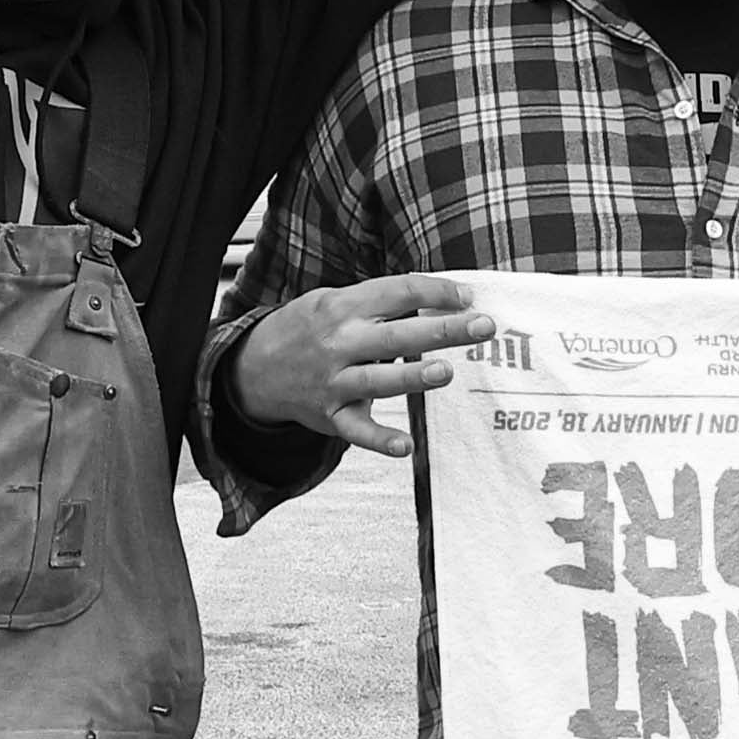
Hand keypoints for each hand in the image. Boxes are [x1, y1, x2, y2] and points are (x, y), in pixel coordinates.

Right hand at [233, 273, 498, 459]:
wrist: (254, 368)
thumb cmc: (309, 329)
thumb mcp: (334, 301)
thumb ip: (380, 302)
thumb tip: (440, 300)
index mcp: (343, 307)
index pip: (397, 292)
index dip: (436, 292)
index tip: (469, 297)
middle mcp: (339, 344)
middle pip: (396, 335)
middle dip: (442, 330)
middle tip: (483, 327)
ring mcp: (333, 382)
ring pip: (378, 380)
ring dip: (412, 378)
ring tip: (445, 372)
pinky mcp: (330, 416)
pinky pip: (357, 431)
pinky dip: (380, 440)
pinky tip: (405, 446)